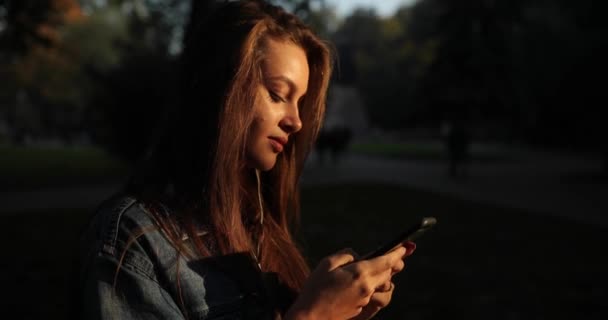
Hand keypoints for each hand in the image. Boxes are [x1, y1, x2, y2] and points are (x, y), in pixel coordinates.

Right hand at [285, 246, 407, 319]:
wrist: (310, 316)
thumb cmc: (316, 287)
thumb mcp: (327, 263)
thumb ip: (347, 255)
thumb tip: (359, 256)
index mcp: (359, 273)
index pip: (386, 261)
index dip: (398, 253)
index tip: (406, 247)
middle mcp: (366, 286)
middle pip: (388, 273)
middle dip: (393, 264)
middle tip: (397, 256)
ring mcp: (365, 299)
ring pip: (382, 284)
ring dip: (383, 276)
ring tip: (375, 269)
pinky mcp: (361, 307)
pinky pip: (371, 293)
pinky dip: (370, 285)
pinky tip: (359, 282)